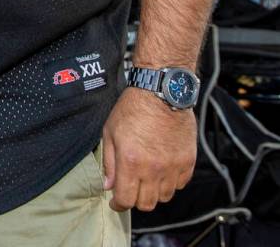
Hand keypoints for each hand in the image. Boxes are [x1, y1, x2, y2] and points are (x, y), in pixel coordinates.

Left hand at [102, 87, 196, 211]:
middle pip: (146, 204)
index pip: (126, 200)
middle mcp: (153, 168)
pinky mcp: (188, 162)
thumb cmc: (132, 108)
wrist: (161, 92)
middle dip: (135, 200)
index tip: (115, 202)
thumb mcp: (110, 131)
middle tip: (130, 189)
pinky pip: (180, 184)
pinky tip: (162, 170)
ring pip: (164, 197)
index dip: (118, 205)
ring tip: (146, 177)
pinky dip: (170, 182)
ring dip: (153, 192)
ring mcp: (173, 167)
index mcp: (130, 161)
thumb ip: (109, 162)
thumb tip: (109, 185)